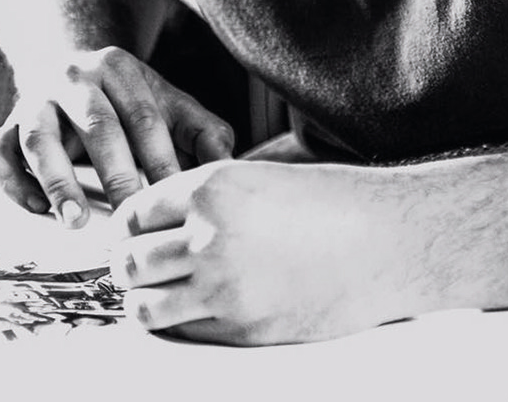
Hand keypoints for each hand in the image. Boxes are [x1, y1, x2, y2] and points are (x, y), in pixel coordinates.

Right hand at [0, 46, 234, 226]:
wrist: (73, 69)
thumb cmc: (132, 102)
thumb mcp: (171, 106)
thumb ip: (204, 133)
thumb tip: (227, 167)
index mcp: (119, 67)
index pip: (144, 116)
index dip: (161, 160)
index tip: (175, 201)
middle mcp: (73, 76)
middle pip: (96, 124)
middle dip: (116, 173)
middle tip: (132, 219)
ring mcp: (34, 98)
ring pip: (37, 135)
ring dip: (57, 179)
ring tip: (75, 222)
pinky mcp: (6, 124)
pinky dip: (13, 182)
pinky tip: (38, 210)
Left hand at [110, 160, 424, 345]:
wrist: (383, 240)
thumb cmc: (328, 203)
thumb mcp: (256, 176)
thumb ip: (205, 196)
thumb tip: (160, 220)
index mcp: (210, 188)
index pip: (132, 213)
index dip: (124, 227)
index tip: (129, 236)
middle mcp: (208, 235)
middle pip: (128, 261)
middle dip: (126, 265)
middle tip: (135, 266)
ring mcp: (223, 285)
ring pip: (144, 305)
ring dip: (143, 300)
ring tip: (157, 293)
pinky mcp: (241, 327)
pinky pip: (182, 330)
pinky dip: (176, 322)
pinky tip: (191, 309)